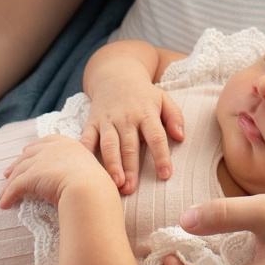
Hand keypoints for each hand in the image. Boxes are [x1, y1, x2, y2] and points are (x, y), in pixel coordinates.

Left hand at [0, 134, 113, 210]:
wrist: (90, 189)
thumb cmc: (95, 185)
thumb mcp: (88, 170)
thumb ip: (79, 170)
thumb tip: (76, 179)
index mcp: (68, 144)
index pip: (46, 142)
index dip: (34, 147)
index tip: (25, 151)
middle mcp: (52, 148)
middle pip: (28, 155)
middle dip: (16, 164)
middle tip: (8, 173)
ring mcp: (41, 160)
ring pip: (20, 172)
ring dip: (9, 184)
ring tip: (3, 194)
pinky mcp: (31, 176)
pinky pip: (15, 187)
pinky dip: (8, 196)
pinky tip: (4, 204)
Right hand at [80, 45, 185, 193]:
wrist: (116, 75)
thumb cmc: (143, 95)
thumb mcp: (164, 99)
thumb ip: (175, 117)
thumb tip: (181, 137)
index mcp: (146, 113)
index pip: (156, 137)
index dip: (161, 156)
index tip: (165, 174)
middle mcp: (126, 118)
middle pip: (129, 145)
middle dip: (130, 168)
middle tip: (131, 189)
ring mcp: (107, 120)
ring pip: (109, 145)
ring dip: (111, 165)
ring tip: (114, 184)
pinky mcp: (92, 122)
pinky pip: (87, 138)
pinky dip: (84, 152)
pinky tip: (84, 168)